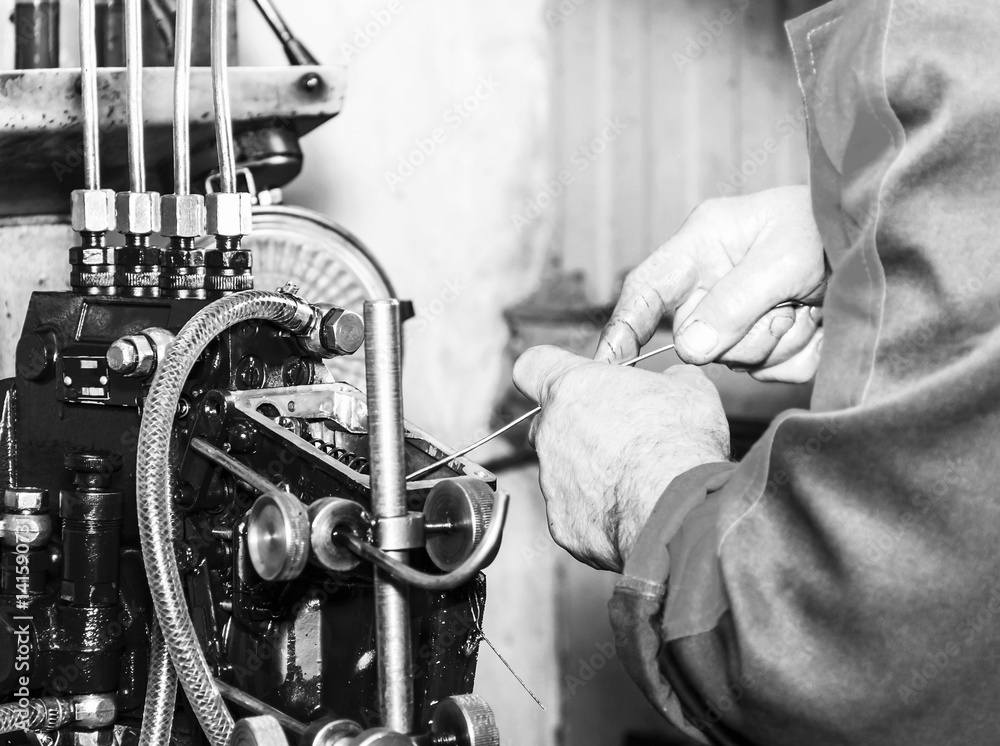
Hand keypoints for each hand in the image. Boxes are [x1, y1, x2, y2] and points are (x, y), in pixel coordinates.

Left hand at [512, 346, 728, 571]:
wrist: (680, 509)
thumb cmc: (681, 442)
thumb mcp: (689, 389)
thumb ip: (668, 379)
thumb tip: (676, 380)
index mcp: (572, 389)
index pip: (531, 366)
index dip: (548, 370)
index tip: (569, 379)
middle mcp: (550, 433)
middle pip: (546, 423)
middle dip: (574, 427)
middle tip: (616, 434)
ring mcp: (551, 482)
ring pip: (560, 471)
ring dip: (590, 472)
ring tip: (635, 480)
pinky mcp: (562, 524)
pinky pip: (574, 513)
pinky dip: (598, 512)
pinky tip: (631, 510)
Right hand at [596, 185, 826, 382]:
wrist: (885, 243)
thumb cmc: (830, 227)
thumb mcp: (783, 256)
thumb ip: (734, 301)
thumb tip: (690, 348)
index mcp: (702, 246)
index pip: (646, 289)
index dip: (622, 326)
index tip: (607, 365)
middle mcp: (713, 284)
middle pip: (697, 339)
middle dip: (744, 332)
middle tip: (789, 303)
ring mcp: (739, 317)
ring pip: (736, 359)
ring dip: (779, 340)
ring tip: (809, 305)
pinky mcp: (769, 342)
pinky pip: (771, 371)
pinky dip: (800, 353)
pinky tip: (819, 321)